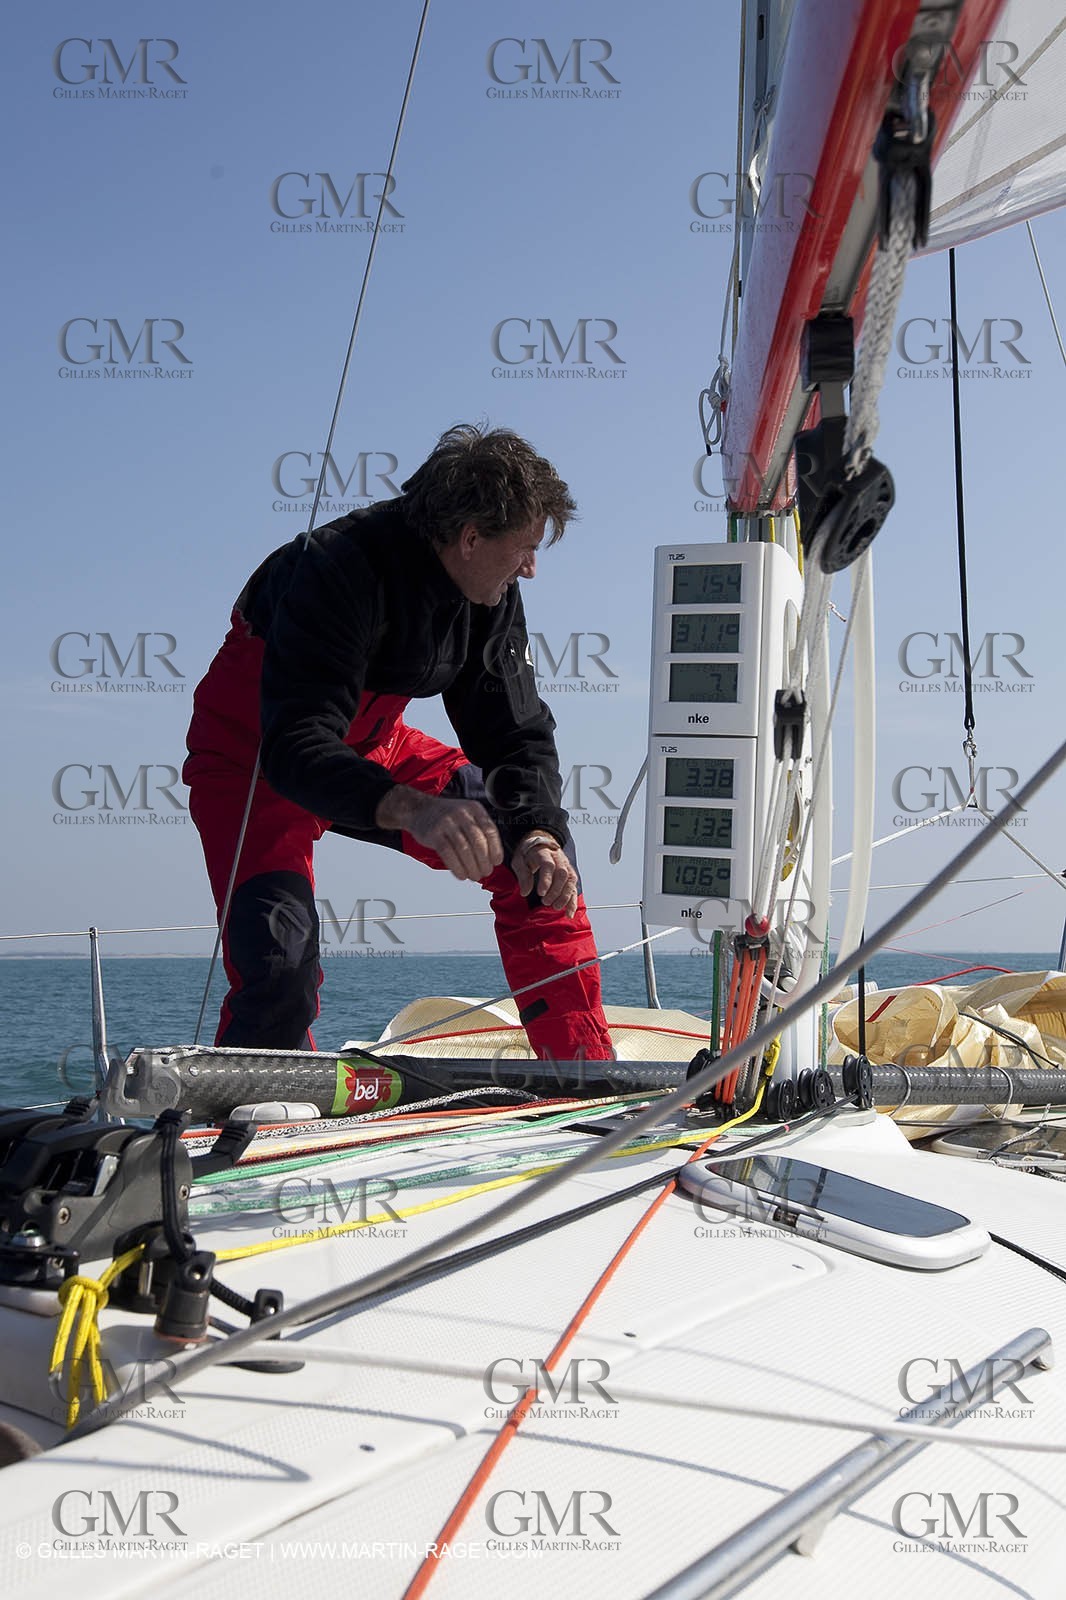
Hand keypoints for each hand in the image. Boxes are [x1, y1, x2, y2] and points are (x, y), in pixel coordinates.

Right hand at [375, 788, 503, 880]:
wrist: (419, 810)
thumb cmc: (447, 817)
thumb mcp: (467, 815)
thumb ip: (480, 831)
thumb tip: (493, 858)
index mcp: (474, 808)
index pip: (490, 831)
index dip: (496, 849)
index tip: (496, 862)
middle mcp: (461, 813)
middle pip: (478, 842)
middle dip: (484, 862)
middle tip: (485, 873)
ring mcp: (446, 822)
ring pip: (464, 849)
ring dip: (471, 867)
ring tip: (474, 876)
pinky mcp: (433, 833)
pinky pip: (448, 853)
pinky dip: (457, 867)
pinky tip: (461, 875)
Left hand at [511, 833, 577, 917]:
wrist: (540, 841)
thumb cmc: (528, 853)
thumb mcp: (519, 860)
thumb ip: (523, 875)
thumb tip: (525, 892)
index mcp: (544, 852)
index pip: (548, 865)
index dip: (546, 879)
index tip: (541, 893)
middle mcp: (558, 858)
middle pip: (562, 874)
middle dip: (555, 890)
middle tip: (545, 902)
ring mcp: (566, 866)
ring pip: (571, 881)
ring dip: (565, 896)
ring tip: (555, 907)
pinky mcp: (570, 874)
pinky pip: (574, 887)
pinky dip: (573, 901)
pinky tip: (569, 912)